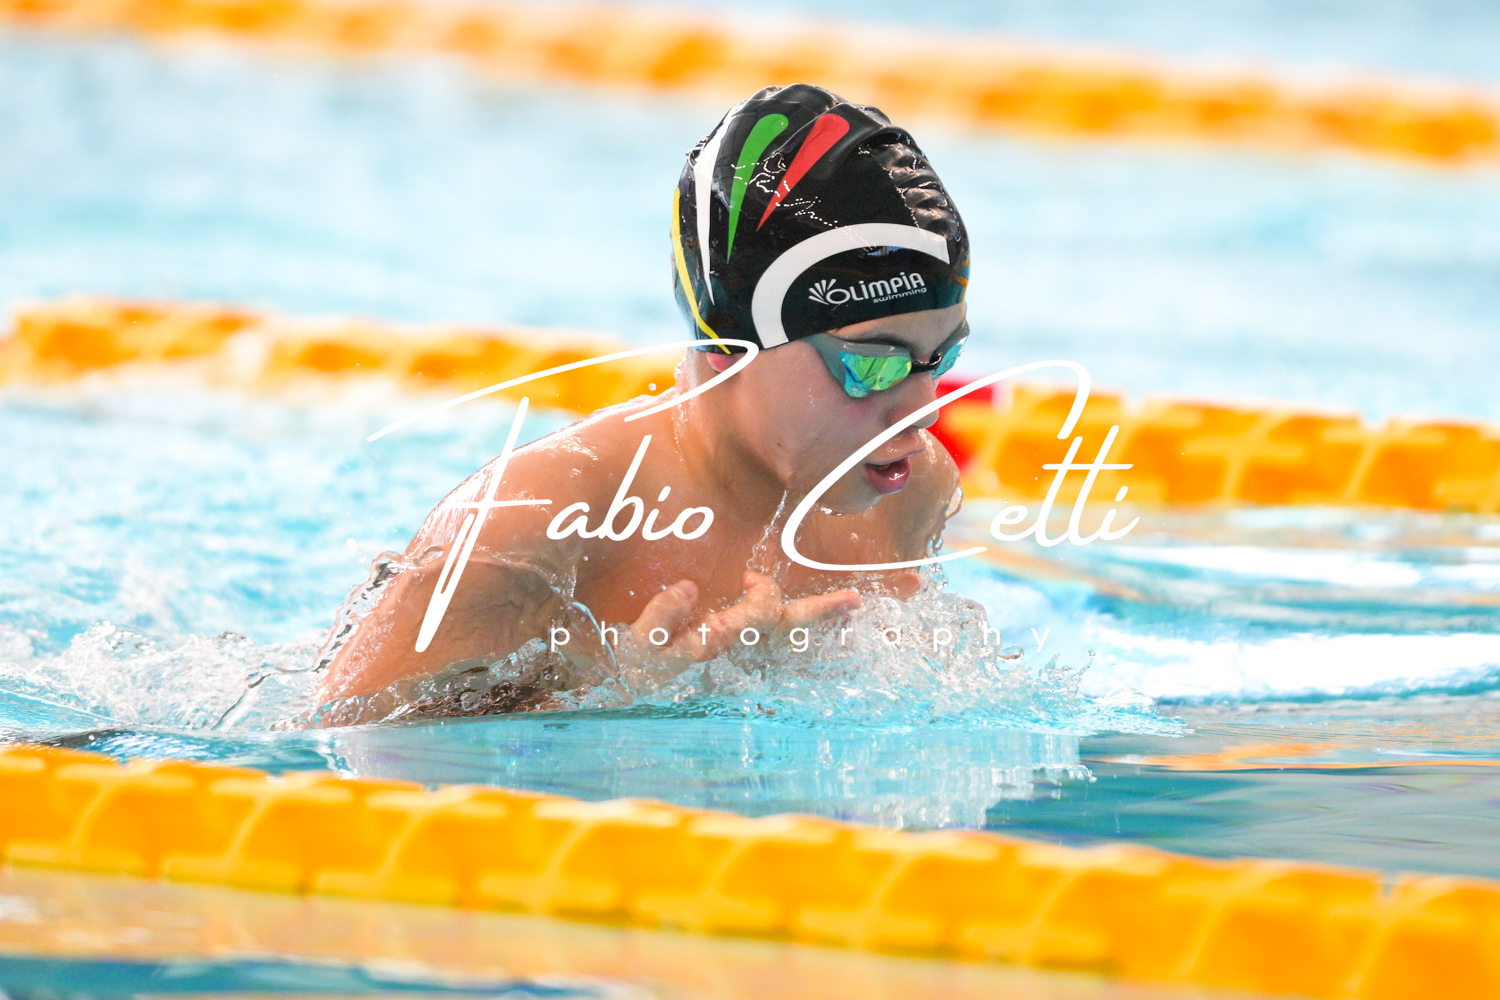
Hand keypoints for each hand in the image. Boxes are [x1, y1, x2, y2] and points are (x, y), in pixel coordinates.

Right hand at [628, 571, 862, 673]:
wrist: (635, 689)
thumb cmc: (636, 663)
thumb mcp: (640, 643)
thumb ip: (661, 615)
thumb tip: (689, 588)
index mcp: (719, 639)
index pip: (760, 615)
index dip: (764, 592)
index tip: (748, 577)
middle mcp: (739, 647)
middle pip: (789, 628)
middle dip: (820, 612)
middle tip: (855, 601)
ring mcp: (743, 651)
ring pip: (790, 636)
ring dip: (820, 621)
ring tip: (849, 607)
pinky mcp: (741, 651)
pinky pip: (780, 640)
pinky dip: (803, 631)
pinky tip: (820, 624)